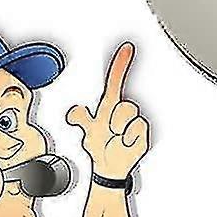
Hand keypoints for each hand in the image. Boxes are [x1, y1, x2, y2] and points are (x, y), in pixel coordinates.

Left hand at [67, 42, 149, 180]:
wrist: (113, 167)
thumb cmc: (101, 146)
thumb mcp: (88, 131)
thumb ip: (81, 118)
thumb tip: (74, 111)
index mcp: (109, 105)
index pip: (115, 80)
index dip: (121, 63)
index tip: (127, 48)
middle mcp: (122, 109)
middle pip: (122, 103)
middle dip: (114, 119)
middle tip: (109, 131)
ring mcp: (133, 119)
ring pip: (128, 113)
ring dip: (119, 129)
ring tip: (116, 138)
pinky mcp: (143, 128)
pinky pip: (137, 126)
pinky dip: (129, 137)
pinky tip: (126, 142)